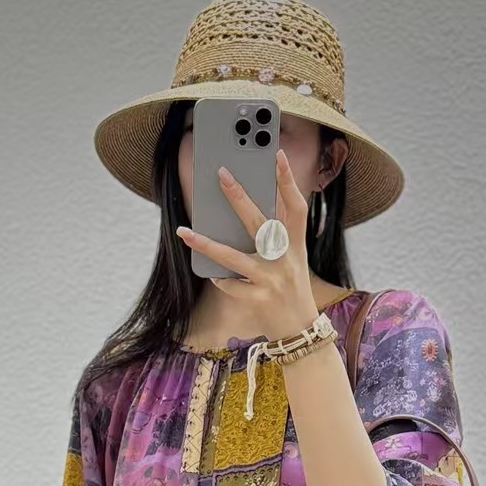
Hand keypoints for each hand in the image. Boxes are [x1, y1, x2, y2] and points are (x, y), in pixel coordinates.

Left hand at [177, 148, 318, 341]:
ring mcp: (272, 280)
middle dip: (240, 197)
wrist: (300, 331)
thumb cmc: (291, 288)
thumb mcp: (292, 259)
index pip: (296, 207)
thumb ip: (276, 236)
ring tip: (184, 232)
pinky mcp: (259, 300)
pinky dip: (222, 280)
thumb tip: (244, 209)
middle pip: (260, 223)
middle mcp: (286, 260)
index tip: (276, 154)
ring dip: (206, 244)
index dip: (288, 180)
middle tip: (222, 173)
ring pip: (234, 258)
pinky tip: (213, 275)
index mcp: (297, 245)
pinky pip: (233, 286)